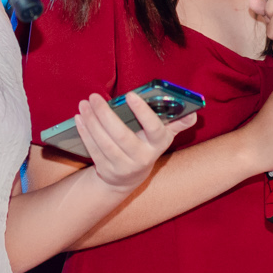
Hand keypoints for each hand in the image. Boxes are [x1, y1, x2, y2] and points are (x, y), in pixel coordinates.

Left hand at [70, 91, 198, 190]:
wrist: (129, 178)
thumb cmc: (146, 146)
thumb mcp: (162, 136)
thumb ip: (175, 123)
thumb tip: (193, 113)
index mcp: (159, 144)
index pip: (154, 128)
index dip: (143, 112)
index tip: (130, 95)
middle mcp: (143, 158)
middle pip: (122, 136)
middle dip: (105, 115)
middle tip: (94, 96)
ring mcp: (124, 167)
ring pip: (104, 143)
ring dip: (92, 122)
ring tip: (84, 104)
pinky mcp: (107, 171)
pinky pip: (94, 150)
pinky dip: (85, 133)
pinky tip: (79, 118)